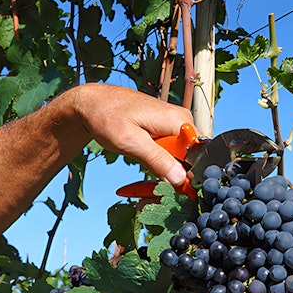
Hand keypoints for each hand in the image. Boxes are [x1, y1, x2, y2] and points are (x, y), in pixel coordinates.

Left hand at [62, 83, 193, 189]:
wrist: (93, 104)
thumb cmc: (107, 116)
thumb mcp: (130, 142)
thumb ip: (157, 160)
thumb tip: (180, 179)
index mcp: (178, 121)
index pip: (199, 155)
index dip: (187, 175)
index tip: (172, 188)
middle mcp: (181, 121)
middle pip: (190, 158)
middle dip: (173, 174)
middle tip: (152, 182)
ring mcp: (174, 125)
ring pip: (179, 157)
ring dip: (164, 168)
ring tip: (143, 165)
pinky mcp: (166, 130)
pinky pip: (170, 152)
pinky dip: (158, 161)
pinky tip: (144, 158)